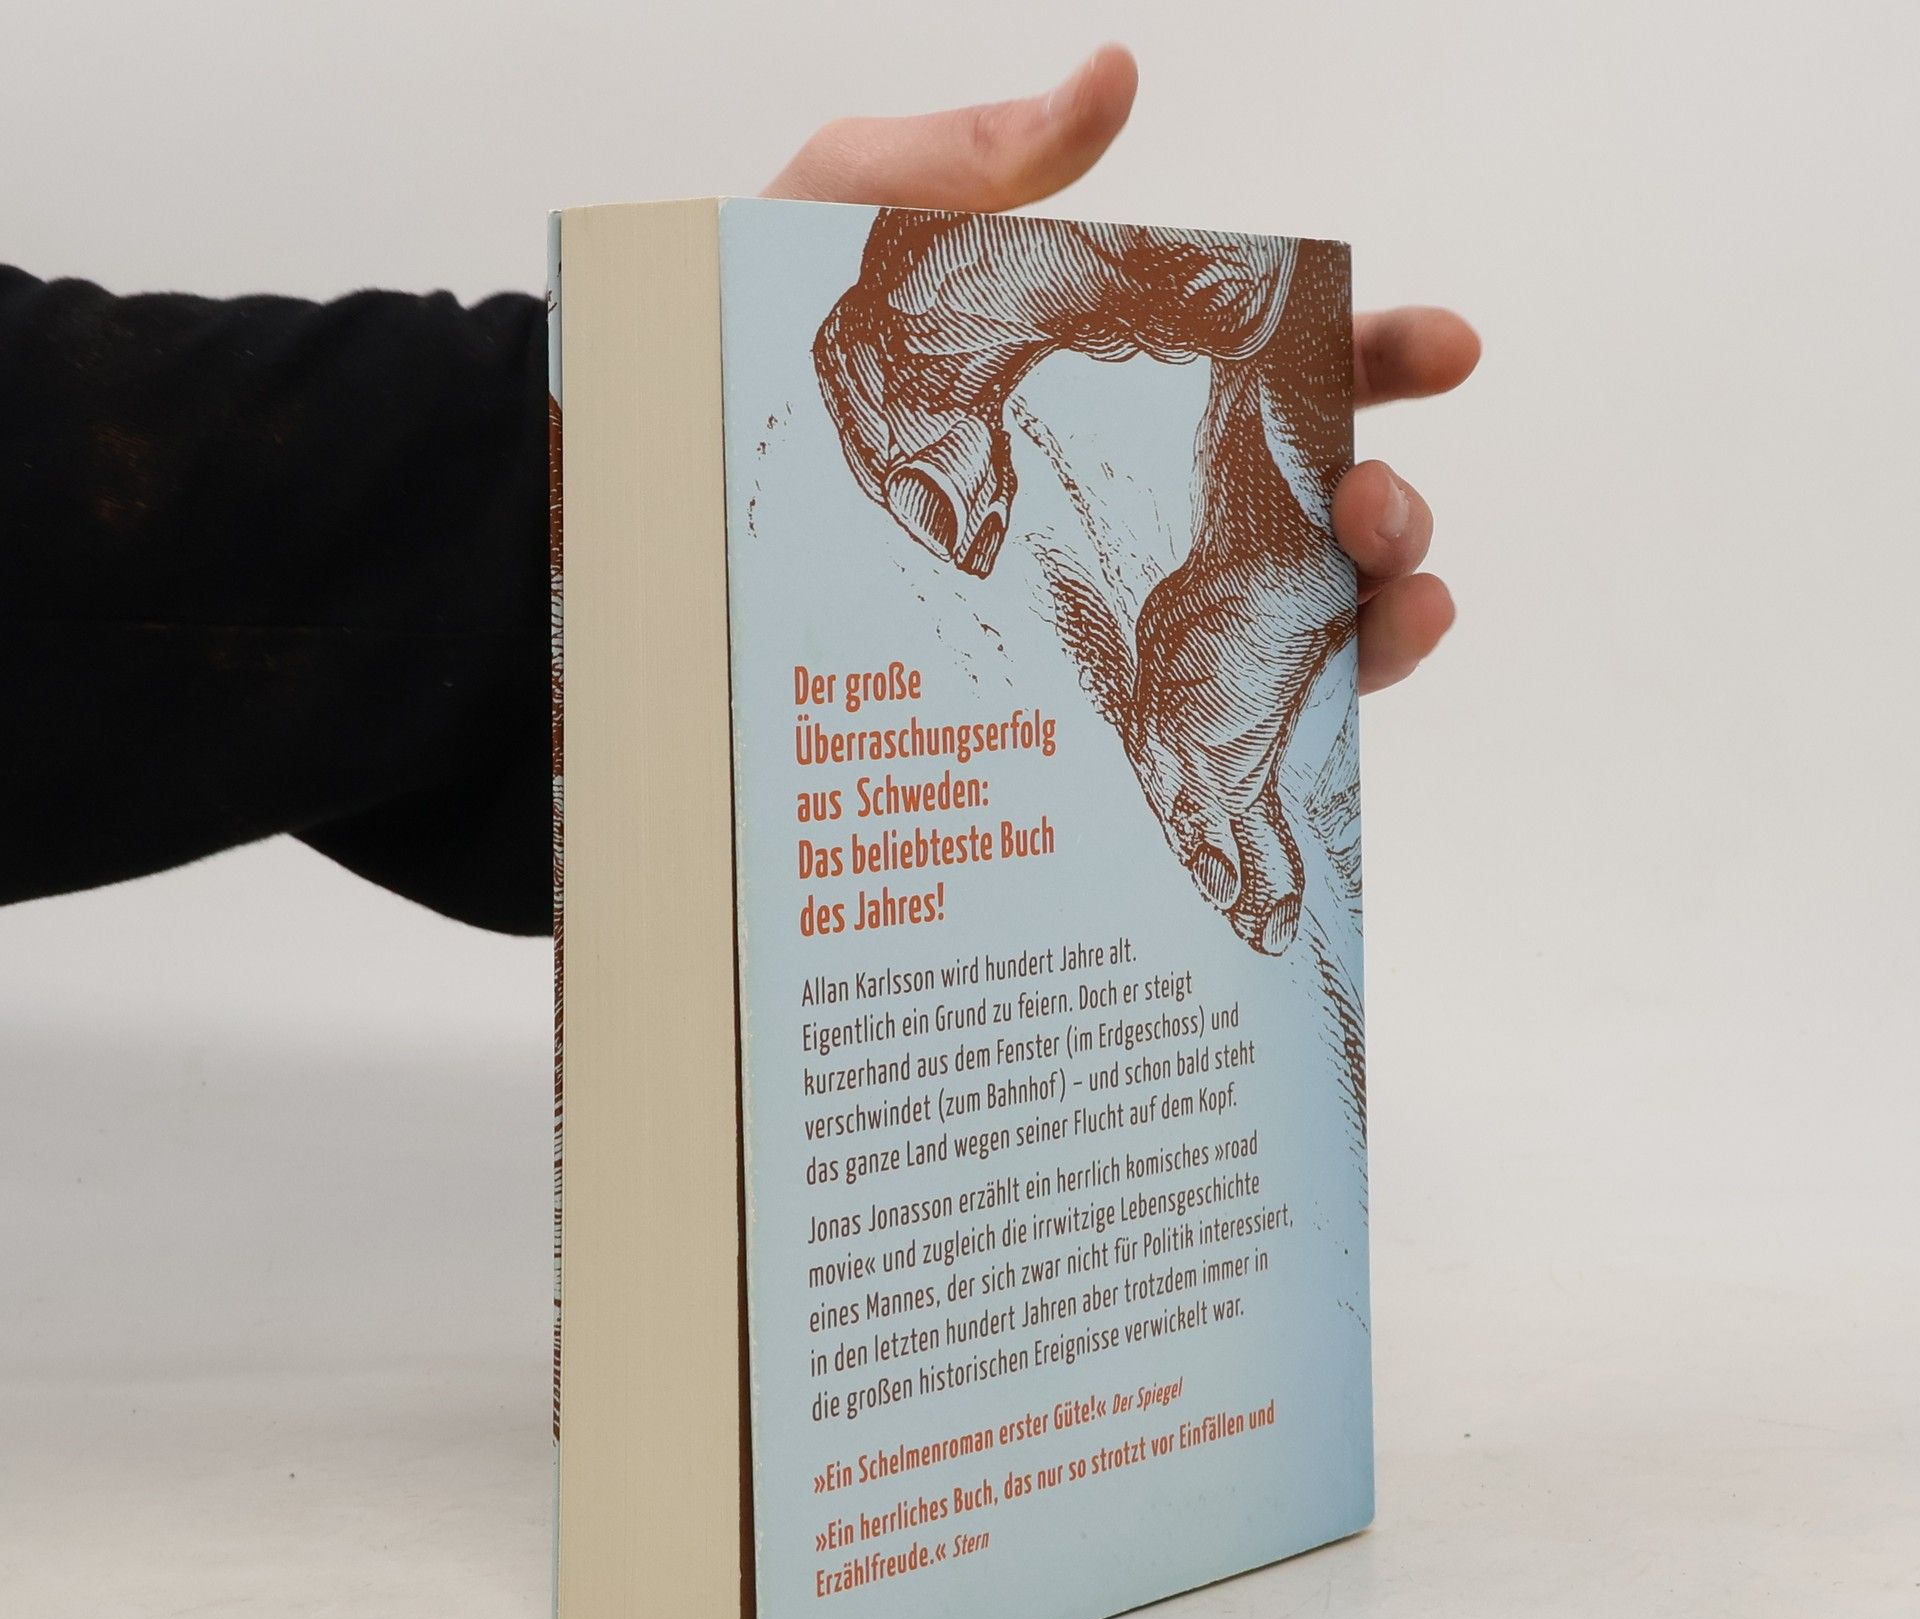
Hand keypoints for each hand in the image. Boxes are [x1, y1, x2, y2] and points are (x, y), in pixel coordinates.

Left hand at [764, 43, 1478, 694]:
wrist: (651, 523)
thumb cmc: (735, 366)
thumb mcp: (842, 227)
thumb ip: (972, 165)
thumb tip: (1118, 74)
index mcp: (1105, 389)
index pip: (1274, 365)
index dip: (1373, 356)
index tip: (1446, 347)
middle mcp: (1130, 509)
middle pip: (1308, 509)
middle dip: (1386, 502)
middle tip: (1380, 502)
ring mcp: (1112, 620)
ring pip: (1292, 628)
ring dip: (1376, 614)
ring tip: (1398, 597)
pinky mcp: (1077, 717)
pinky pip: (1215, 728)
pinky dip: (1303, 718)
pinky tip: (1334, 704)